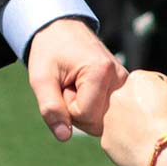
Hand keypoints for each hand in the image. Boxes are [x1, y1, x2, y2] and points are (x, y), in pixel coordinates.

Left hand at [25, 18, 125, 140]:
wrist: (61, 28)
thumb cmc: (50, 50)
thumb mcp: (40, 78)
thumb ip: (50, 108)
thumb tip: (64, 137)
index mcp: (101, 71)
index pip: (86, 116)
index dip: (68, 107)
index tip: (63, 86)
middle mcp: (120, 78)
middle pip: (99, 122)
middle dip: (78, 111)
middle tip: (69, 85)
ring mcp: (126, 83)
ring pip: (105, 121)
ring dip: (87, 109)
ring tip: (77, 85)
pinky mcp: (126, 87)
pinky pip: (110, 113)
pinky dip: (96, 107)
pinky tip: (88, 90)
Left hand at [100, 70, 166, 165]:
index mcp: (136, 79)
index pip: (149, 83)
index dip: (162, 96)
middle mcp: (117, 95)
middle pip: (132, 100)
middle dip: (143, 109)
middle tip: (160, 124)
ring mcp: (109, 119)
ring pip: (123, 120)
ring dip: (133, 125)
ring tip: (152, 138)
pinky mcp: (106, 140)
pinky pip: (117, 140)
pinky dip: (128, 144)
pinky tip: (143, 149)